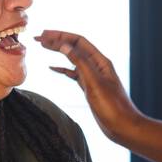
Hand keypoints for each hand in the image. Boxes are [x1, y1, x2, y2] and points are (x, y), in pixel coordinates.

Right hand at [33, 30, 140, 144]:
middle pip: (74, 47)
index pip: (78, 41)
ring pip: (73, 59)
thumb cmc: (113, 107)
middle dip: (57, 41)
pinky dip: (62, 69)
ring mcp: (93, 77)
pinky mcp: (89, 88)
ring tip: (43, 46)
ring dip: (59, 52)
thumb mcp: (94, 83)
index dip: (61, 36)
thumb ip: (80, 63)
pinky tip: (52, 67)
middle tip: (39, 38)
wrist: (123, 126)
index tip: (44, 35)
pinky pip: (74, 74)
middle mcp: (97, 66)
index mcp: (100, 61)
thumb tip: (64, 45)